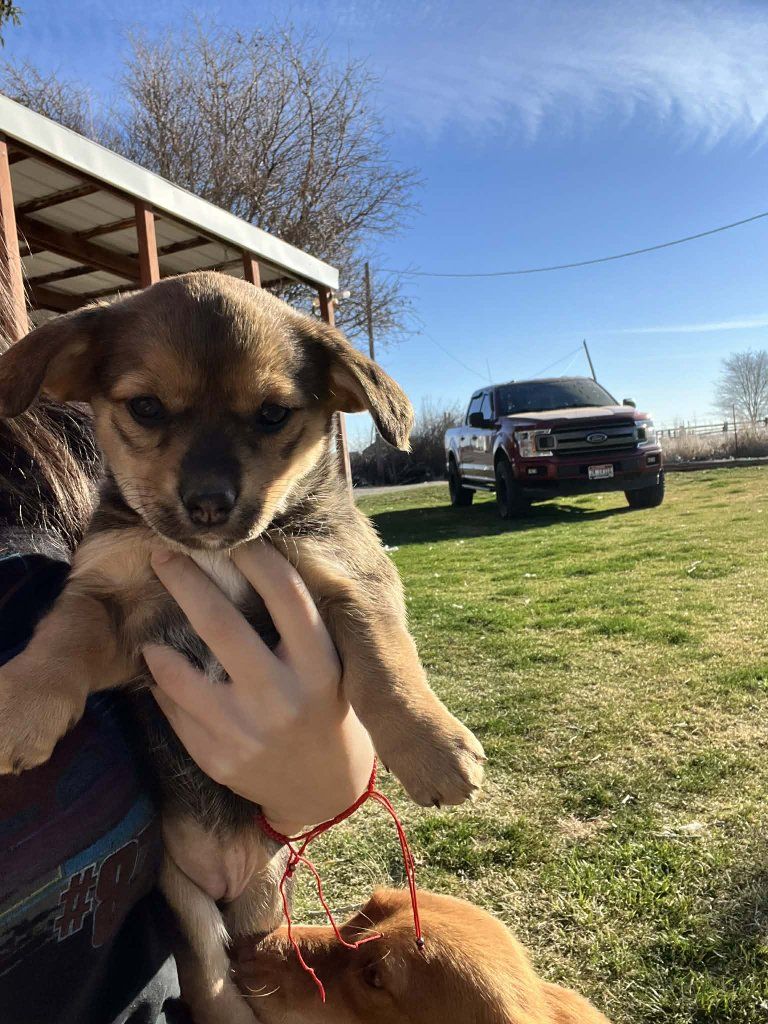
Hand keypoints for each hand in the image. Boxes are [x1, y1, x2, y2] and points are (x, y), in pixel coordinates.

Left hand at [144, 542, 374, 836]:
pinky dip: (162, 684)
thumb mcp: (333, 668)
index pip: (286, 596)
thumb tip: (254, 562)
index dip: (257, 558)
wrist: (325, 791)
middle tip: (163, 553)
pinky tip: (161, 668)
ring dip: (158, 641)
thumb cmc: (328, 710)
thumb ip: (301, 628)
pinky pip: (174, 710)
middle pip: (220, 624)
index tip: (234, 537)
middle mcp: (283, 697)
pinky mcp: (217, 758)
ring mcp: (246, 732)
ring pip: (182, 673)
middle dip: (185, 581)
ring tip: (150, 625)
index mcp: (321, 668)